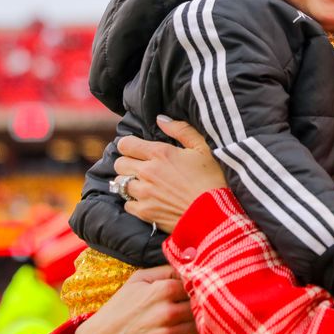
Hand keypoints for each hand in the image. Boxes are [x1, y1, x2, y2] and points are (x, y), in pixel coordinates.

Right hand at [73, 265, 203, 333]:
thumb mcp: (137, 280)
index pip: (198, 283)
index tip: (208, 287)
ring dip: (207, 324)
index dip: (204, 286)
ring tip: (209, 321)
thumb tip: (190, 263)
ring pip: (202, 327)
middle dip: (208, 305)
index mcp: (163, 289)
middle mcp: (167, 312)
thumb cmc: (120, 308)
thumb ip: (165, 270)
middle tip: (212, 305)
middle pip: (203, 306)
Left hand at [113, 116, 226, 233]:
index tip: (136, 150)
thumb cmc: (212, 179)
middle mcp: (147, 172)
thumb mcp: (202, 148)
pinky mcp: (145, 213)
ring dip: (129, 182)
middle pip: (120, 163)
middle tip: (140, 167)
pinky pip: (126, 204)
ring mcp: (144, 193)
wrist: (214, 214)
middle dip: (128, 163)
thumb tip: (160, 119)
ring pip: (120, 184)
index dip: (128, 145)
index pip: (125, 144)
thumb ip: (180, 130)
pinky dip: (133, 202)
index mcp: (159, 153)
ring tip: (142, 184)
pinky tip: (146, 200)